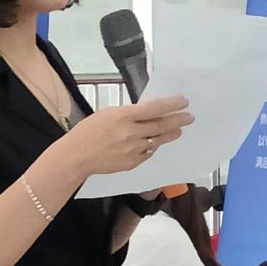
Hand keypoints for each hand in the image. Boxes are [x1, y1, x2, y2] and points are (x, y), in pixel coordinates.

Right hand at [64, 97, 194, 177]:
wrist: (77, 156)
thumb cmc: (88, 131)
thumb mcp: (108, 113)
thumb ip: (129, 114)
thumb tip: (147, 113)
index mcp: (124, 116)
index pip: (154, 109)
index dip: (172, 105)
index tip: (184, 102)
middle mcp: (131, 133)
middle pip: (161, 126)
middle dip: (178, 120)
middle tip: (189, 117)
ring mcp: (133, 150)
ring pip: (157, 140)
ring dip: (169, 135)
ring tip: (178, 131)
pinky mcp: (132, 163)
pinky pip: (148, 153)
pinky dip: (152, 146)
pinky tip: (155, 143)